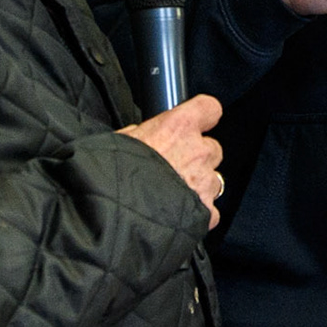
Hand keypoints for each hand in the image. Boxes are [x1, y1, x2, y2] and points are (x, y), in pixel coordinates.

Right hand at [121, 94, 224, 229]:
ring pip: (213, 182)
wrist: (113, 214)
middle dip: (198, 159)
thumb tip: (146, 136)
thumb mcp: (122, 141)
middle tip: (173, 170)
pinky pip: (210, 211)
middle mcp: (198, 151)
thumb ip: (143, 135)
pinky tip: (177, 218)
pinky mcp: (206, 212)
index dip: (203, 116)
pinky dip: (198, 215)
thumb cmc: (112, 176)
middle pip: (212, 149)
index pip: (209, 108)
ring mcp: (204, 183)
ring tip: (171, 198)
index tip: (199, 122)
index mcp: (178, 127)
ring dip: (199, 188)